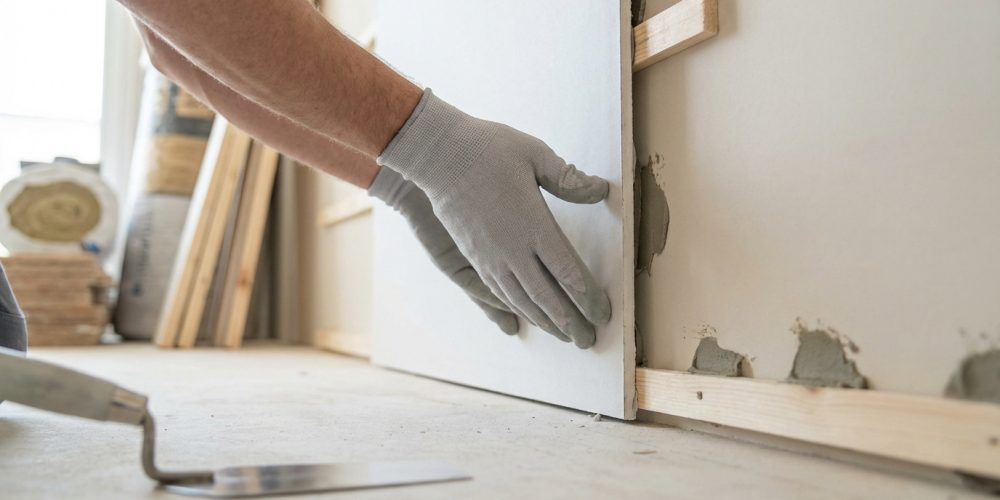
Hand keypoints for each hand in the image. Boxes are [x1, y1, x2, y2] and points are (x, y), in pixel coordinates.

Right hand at [378, 90, 610, 347]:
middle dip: (571, 321)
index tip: (604, 312)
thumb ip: (568, 179)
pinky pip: (497, 291)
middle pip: (547, 297)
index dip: (589, 297)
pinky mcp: (473, 256)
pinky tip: (524, 316)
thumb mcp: (535, 155)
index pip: (569, 272)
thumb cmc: (487, 149)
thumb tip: (600, 191)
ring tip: (564, 336)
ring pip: (521, 301)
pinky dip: (515, 308)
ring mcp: (490, 256)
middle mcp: (512, 249)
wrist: (436, 154)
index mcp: (534, 225)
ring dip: (545, 321)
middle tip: (589, 340)